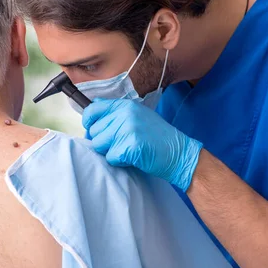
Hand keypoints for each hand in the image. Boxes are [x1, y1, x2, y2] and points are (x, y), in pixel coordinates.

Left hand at [82, 98, 202, 191]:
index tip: (91, 129)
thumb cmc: (158, 138)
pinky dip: (119, 161)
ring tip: (128, 150)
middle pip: (94, 131)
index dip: (88, 122)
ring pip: (99, 145)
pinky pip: (110, 157)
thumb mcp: (138, 116)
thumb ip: (116, 113)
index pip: (93, 110)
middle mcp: (125, 114)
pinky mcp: (129, 146)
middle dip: (103, 141)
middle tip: (121, 144)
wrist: (179, 153)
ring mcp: (127, 129)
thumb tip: (91, 112)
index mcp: (126, 105)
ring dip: (110, 152)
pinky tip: (133, 157)